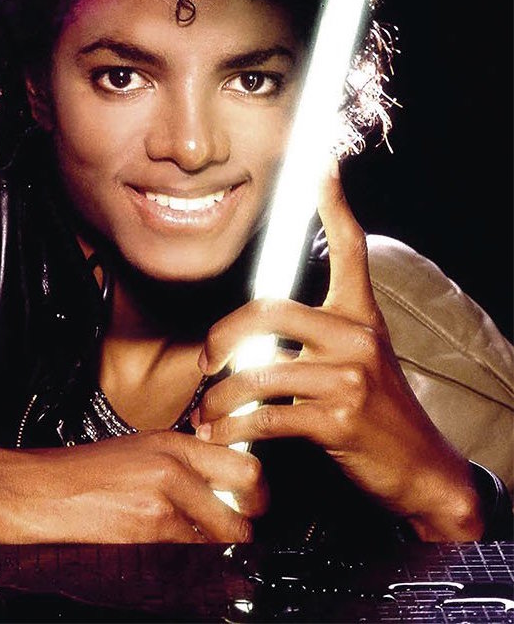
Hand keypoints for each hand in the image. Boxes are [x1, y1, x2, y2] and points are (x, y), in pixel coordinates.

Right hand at [0, 429, 267, 543]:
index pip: (243, 460)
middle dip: (253, 517)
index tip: (252, 504)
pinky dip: (196, 564)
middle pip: (250, 490)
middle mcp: (175, 465)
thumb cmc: (80, 473)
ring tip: (206, 551)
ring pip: (228, 531)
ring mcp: (165, 499)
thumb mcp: (138, 450)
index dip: (256, 490)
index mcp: (174, 443)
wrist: (36, 490)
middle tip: (241, 529)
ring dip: (224, 546)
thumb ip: (180, 462)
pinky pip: (196, 555)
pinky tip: (179, 561)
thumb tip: (218, 482)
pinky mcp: (149, 531)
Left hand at [193, 161, 483, 540]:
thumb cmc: (378, 410)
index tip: (320, 159)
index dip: (333, 200)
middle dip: (224, 335)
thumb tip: (257, 329)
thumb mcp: (359, 359)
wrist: (419, 467)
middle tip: (206, 360)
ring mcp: (349, 376)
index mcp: (360, 314)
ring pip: (257, 371)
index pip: (349, 245)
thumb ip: (317, 335)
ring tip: (209, 414)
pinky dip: (236, 430)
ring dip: (221, 398)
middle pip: (269, 310)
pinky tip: (227, 437)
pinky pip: (266, 415)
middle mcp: (357, 334)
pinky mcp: (338, 418)